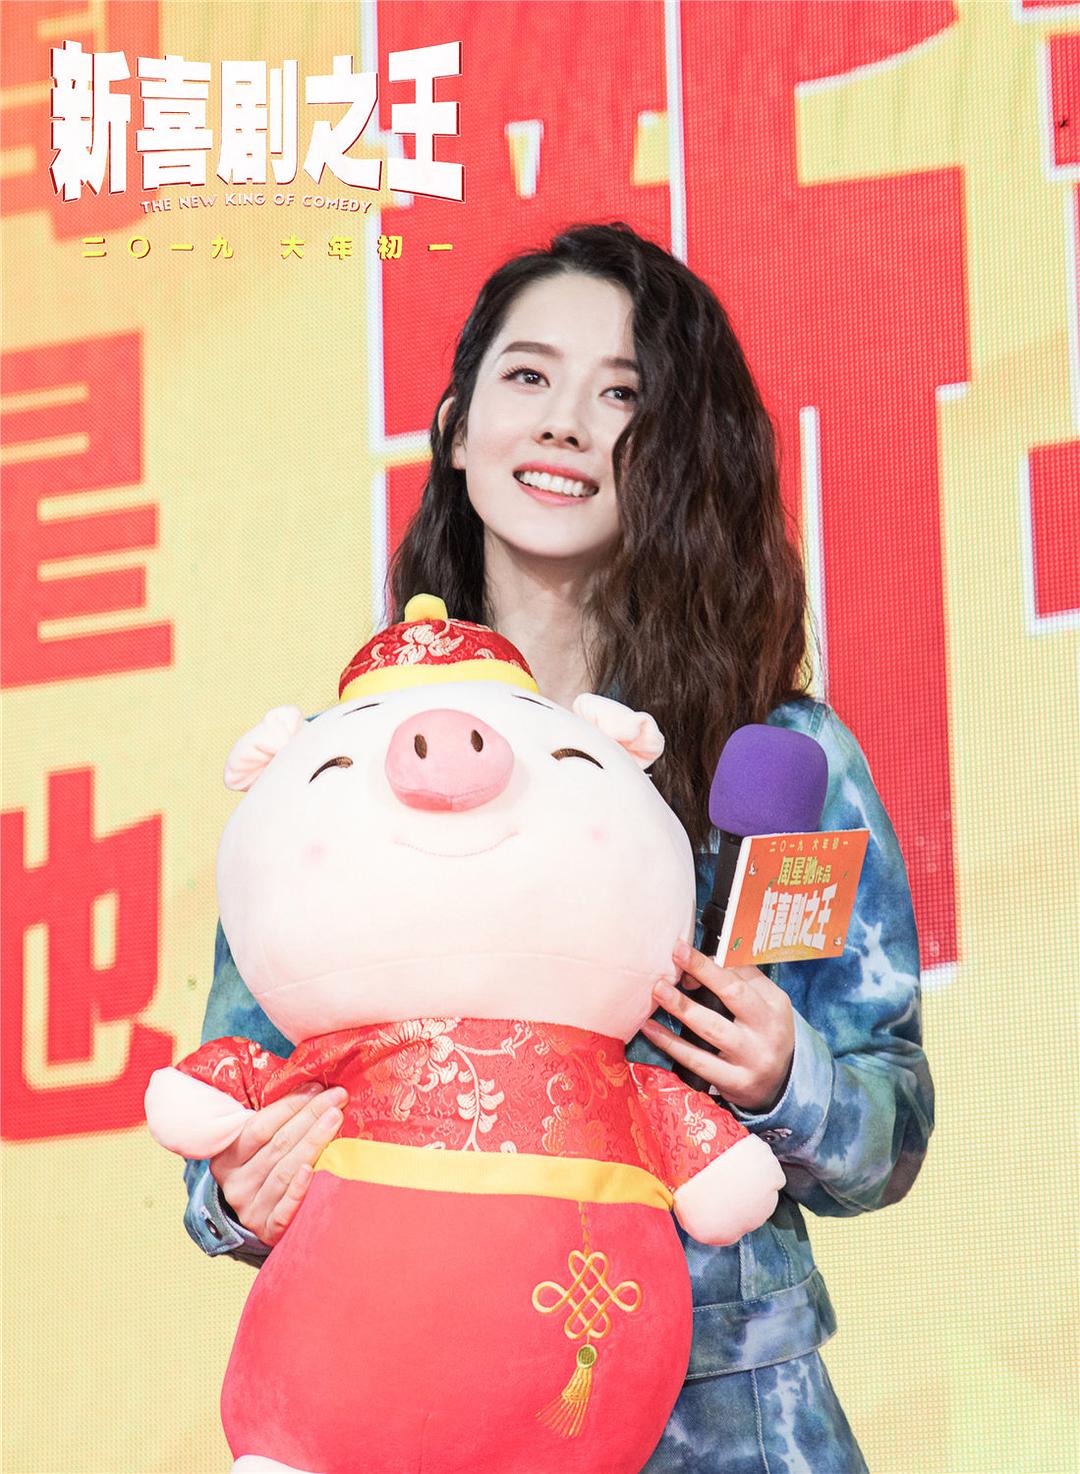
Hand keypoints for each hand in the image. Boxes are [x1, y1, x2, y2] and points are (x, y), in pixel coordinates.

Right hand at [208, 1083, 346, 1245]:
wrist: (260, 1218)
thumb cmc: (264, 1169)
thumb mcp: (256, 1147)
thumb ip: (273, 1124)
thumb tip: (311, 1089)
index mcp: (227, 1158)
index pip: (259, 1127)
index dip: (289, 1105)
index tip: (317, 1087)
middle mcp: (235, 1184)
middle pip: (277, 1145)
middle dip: (310, 1116)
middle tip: (336, 1097)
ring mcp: (250, 1209)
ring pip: (284, 1171)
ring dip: (313, 1142)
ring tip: (335, 1118)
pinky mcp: (268, 1230)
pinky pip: (283, 1210)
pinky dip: (297, 1189)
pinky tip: (311, 1170)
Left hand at [642, 940, 794, 1113]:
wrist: (781, 1085)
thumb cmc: (763, 1035)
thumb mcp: (763, 1007)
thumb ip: (736, 983)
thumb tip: (694, 969)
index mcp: (775, 1005)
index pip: (745, 975)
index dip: (712, 963)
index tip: (683, 949)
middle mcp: (768, 1030)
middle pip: (734, 995)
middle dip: (703, 972)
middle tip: (675, 955)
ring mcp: (752, 1058)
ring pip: (712, 1028)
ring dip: (682, 1007)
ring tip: (658, 990)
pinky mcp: (736, 1082)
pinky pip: (697, 1061)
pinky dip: (670, 1043)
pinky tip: (650, 1028)